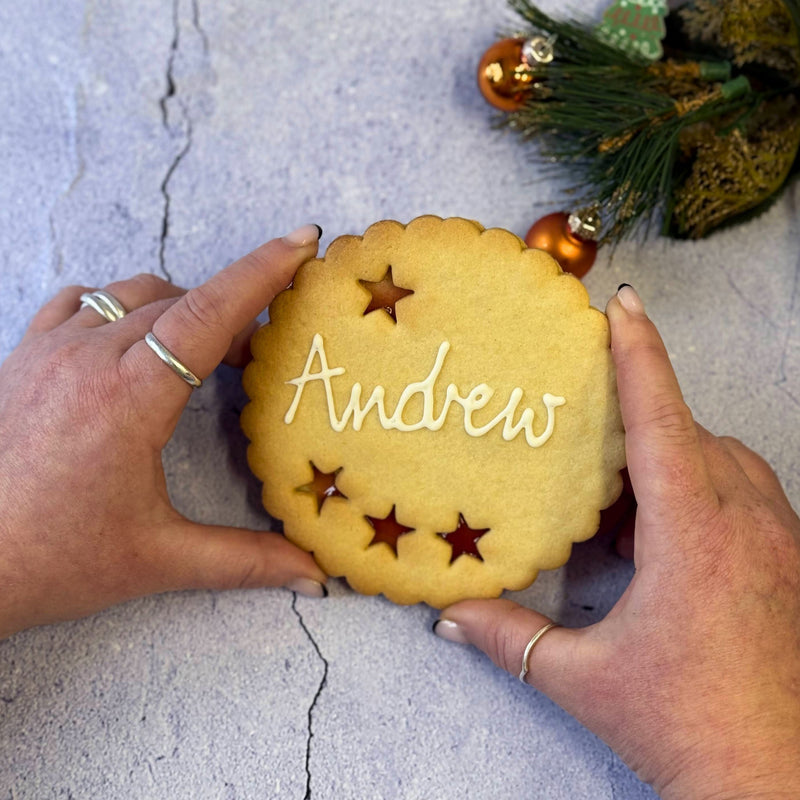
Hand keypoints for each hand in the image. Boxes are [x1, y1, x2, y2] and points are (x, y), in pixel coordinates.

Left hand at [0, 225, 327, 639]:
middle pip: (180, 301)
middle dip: (230, 312)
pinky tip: (126, 341)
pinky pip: (78, 301)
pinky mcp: (21, 357)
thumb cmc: (51, 559)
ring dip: (177, 307)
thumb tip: (312, 574)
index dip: (261, 272)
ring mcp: (48, 350)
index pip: (209, 312)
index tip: (299, 242)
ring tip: (198, 350)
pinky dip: (117, 306)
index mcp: (131, 396)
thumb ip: (244, 560)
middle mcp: (89, 358)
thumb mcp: (157, 560)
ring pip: (129, 293)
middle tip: (257, 356)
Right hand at [434, 285, 799, 798]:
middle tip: (592, 448)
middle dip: (642, 427)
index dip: (639, 354)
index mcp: (695, 535)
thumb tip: (447, 617)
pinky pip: (747, 495)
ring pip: (726, 461)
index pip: (662, 419)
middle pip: (692, 435)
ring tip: (626, 504)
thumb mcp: (586, 679)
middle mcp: (746, 525)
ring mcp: (780, 543)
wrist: (776, 785)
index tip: (621, 305)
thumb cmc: (690, 728)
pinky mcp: (793, 564)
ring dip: (674, 463)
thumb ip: (511, 638)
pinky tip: (665, 541)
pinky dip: (703, 494)